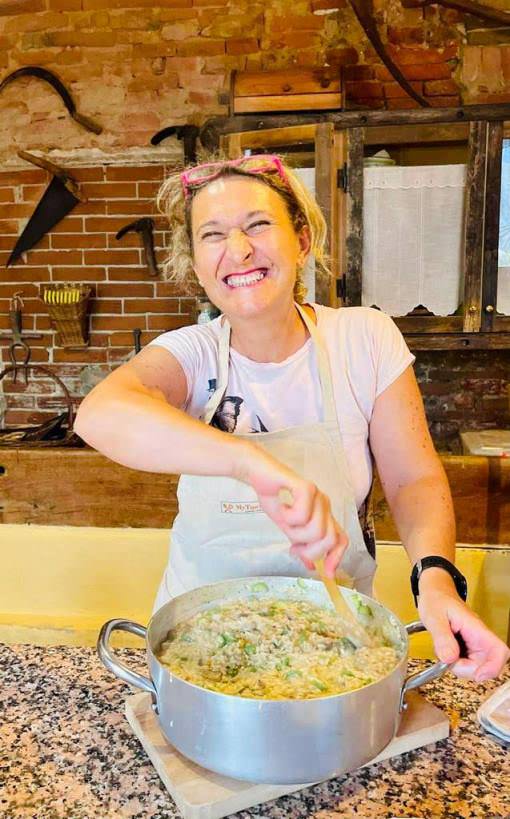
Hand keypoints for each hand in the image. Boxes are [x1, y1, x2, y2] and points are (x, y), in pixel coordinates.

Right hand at [235, 442, 348, 576]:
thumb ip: (301, 544)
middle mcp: (325, 504)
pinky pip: (302, 516)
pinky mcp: (306, 487)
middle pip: (329, 539)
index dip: (336, 558)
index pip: (341, 539)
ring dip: (295, 533)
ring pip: (316, 531)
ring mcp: (318, 495)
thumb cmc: (273, 497)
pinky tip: (281, 507)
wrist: (257, 473)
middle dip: (310, 550)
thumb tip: (311, 566)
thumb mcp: (287, 528)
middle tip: (292, 545)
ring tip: (284, 520)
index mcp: (323, 514)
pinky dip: (288, 517)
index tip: (325, 573)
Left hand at [418, 581, 508, 680]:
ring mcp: (474, 644)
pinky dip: (455, 663)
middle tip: (447, 660)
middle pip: (487, 665)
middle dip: (467, 669)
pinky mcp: (467, 648)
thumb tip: (449, 658)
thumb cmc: (436, 599)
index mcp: (476, 628)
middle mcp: (479, 638)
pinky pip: (466, 663)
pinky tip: (445, 651)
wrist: (435, 592)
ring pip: (476, 667)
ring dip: (459, 666)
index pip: (499, 650)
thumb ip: (442, 638)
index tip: (477, 676)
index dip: (493, 667)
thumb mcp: (434, 617)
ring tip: (443, 650)